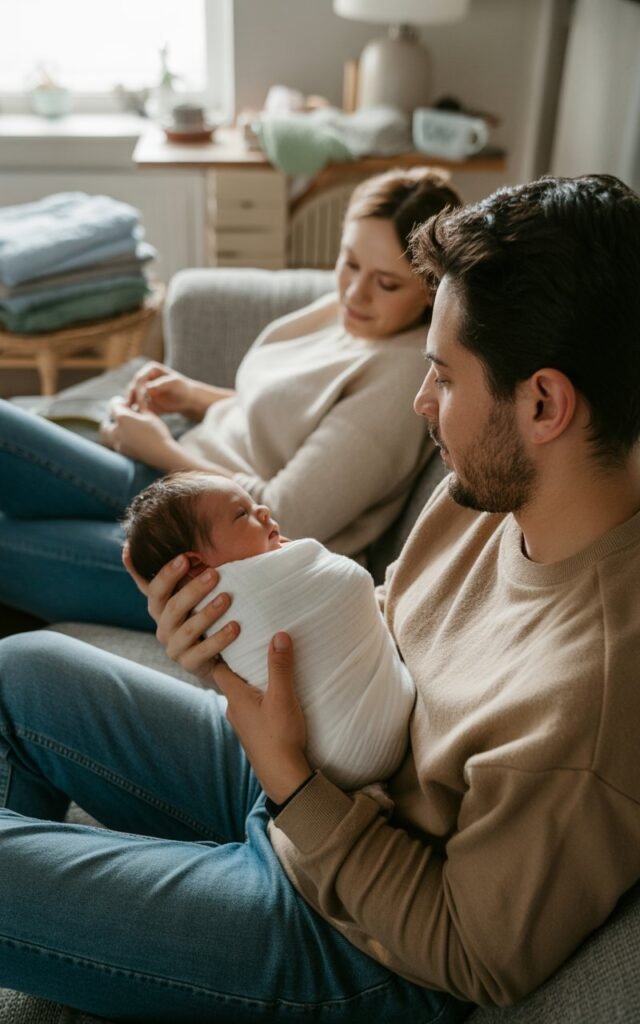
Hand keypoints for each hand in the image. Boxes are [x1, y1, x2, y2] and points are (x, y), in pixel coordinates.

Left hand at [99, 400, 176, 466]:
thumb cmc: (158, 432)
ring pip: (107, 436)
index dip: (119, 402)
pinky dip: (117, 439)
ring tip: (123, 428)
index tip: (125, 402)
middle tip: (119, 417)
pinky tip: (129, 437)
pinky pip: (114, 444)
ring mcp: (118, 444)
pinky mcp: (122, 453)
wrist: (162, 454)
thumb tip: (137, 394)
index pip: (114, 405)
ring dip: (111, 431)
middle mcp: (116, 431)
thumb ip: (140, 404)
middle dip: (110, 419)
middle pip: (105, 424)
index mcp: (123, 418)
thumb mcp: (150, 415)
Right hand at [123, 543, 238, 677]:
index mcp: (159, 608)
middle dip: (193, 589)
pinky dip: (219, 639)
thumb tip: (126, 550)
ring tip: (227, 598)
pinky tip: (235, 627)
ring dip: (208, 612)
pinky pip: (203, 652)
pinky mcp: (190, 664)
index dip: (168, 574)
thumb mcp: (184, 594)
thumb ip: (168, 574)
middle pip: (173, 608)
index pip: (155, 589)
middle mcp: (163, 628)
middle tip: (214, 574)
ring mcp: (175, 648)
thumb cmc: (199, 616)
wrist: (214, 656)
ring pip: (188, 630)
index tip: (186, 557)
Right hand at [126, 360, 193, 415]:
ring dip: (134, 406)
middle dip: (134, 399)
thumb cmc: (183, 389)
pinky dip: (138, 411)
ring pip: (133, 398)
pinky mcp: (144, 400)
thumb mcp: (174, 384)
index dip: (139, 389)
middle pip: (133, 388)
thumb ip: (160, 385)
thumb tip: (146, 388)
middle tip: (138, 409)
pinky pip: (138, 406)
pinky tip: (140, 419)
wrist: (188, 399)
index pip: (139, 379)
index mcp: (150, 369)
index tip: (142, 399)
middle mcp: (144, 377)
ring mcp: (142, 389)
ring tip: (138, 415)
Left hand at [213, 633, 310, 803]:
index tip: (229, 635)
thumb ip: (280, 667)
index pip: (219, 667)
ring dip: (249, 683)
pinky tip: (271, 698)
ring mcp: (243, 724)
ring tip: (264, 668)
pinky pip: (250, 709)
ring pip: (241, 696)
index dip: (222, 651)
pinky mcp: (254, 734)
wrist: (283, 777)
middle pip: (230, 680)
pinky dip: (257, 699)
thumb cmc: (280, 736)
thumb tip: (279, 635)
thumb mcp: (283, 697)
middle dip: (239, 664)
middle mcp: (234, 710)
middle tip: (251, 646)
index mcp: (235, 697)